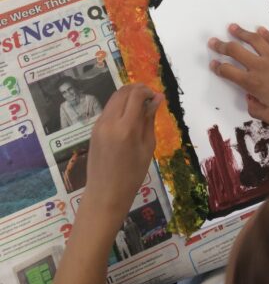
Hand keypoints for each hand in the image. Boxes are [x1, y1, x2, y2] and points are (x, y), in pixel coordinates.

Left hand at [83, 84, 162, 229]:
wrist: (105, 193)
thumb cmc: (132, 175)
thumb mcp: (147, 147)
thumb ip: (149, 120)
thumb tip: (158, 98)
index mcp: (126, 128)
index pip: (136, 95)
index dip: (148, 91)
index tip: (156, 97)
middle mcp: (110, 122)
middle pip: (123, 92)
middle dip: (138, 89)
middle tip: (150, 98)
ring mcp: (99, 124)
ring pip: (114, 98)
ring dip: (128, 96)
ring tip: (141, 106)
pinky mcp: (94, 129)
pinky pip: (108, 109)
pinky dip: (120, 105)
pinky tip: (129, 116)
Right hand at [208, 24, 268, 124]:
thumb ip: (256, 110)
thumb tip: (250, 100)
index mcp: (253, 83)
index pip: (229, 72)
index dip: (218, 67)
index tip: (213, 63)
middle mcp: (260, 67)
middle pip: (235, 51)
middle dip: (221, 46)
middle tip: (213, 41)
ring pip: (253, 40)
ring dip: (240, 33)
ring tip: (232, 27)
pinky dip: (264, 34)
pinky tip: (259, 29)